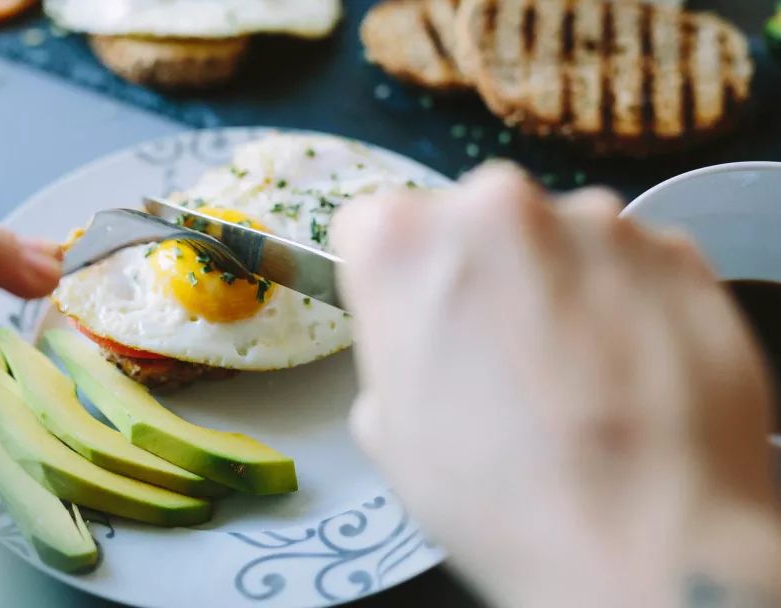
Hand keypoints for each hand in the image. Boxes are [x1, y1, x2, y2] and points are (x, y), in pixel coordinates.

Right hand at [332, 162, 780, 607]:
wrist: (643, 538)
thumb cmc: (491, 493)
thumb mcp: (388, 432)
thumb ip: (396, 353)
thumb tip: (433, 346)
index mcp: (400, 241)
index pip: (373, 226)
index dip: (392, 279)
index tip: (417, 318)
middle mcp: (495, 203)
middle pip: (473, 220)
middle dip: (483, 270)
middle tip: (502, 353)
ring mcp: (596, 221)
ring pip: (560, 238)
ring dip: (559, 283)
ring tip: (579, 373)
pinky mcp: (676, 250)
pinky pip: (632, 264)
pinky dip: (627, 301)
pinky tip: (631, 372)